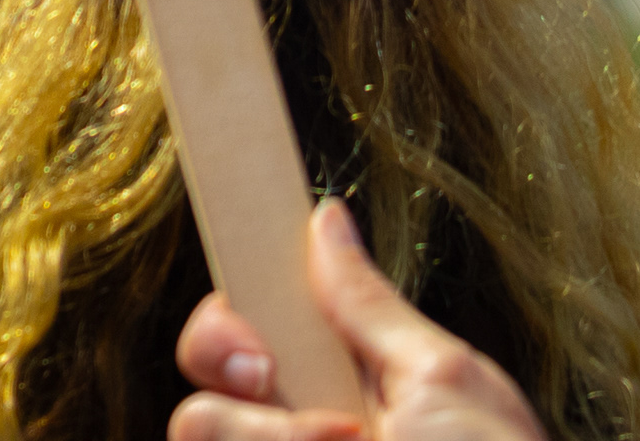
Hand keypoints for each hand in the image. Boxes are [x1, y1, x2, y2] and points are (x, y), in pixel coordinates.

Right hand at [170, 201, 544, 440]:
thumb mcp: (444, 381)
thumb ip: (369, 307)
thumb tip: (326, 220)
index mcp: (347, 382)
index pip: (248, 325)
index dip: (232, 322)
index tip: (261, 350)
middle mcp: (303, 426)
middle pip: (203, 367)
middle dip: (229, 364)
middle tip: (298, 399)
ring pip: (195, 428)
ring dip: (269, 437)